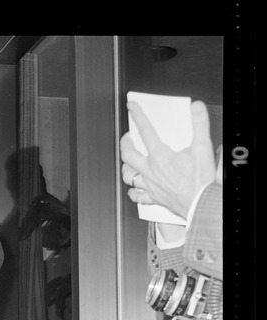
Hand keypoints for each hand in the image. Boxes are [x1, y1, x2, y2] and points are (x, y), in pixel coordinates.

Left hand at [120, 99, 216, 220]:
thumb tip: (196, 108)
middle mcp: (150, 171)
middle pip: (128, 154)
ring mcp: (149, 185)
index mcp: (160, 156)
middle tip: (127, 137)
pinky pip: (137, 196)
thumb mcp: (203, 147)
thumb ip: (199, 124)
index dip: (137, 116)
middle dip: (125, 143)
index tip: (132, 107)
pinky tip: (133, 190)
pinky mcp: (153, 198)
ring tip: (127, 161)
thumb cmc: (200, 180)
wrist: (200, 203)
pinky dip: (133, 192)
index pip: (145, 131)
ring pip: (128, 176)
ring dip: (125, 167)